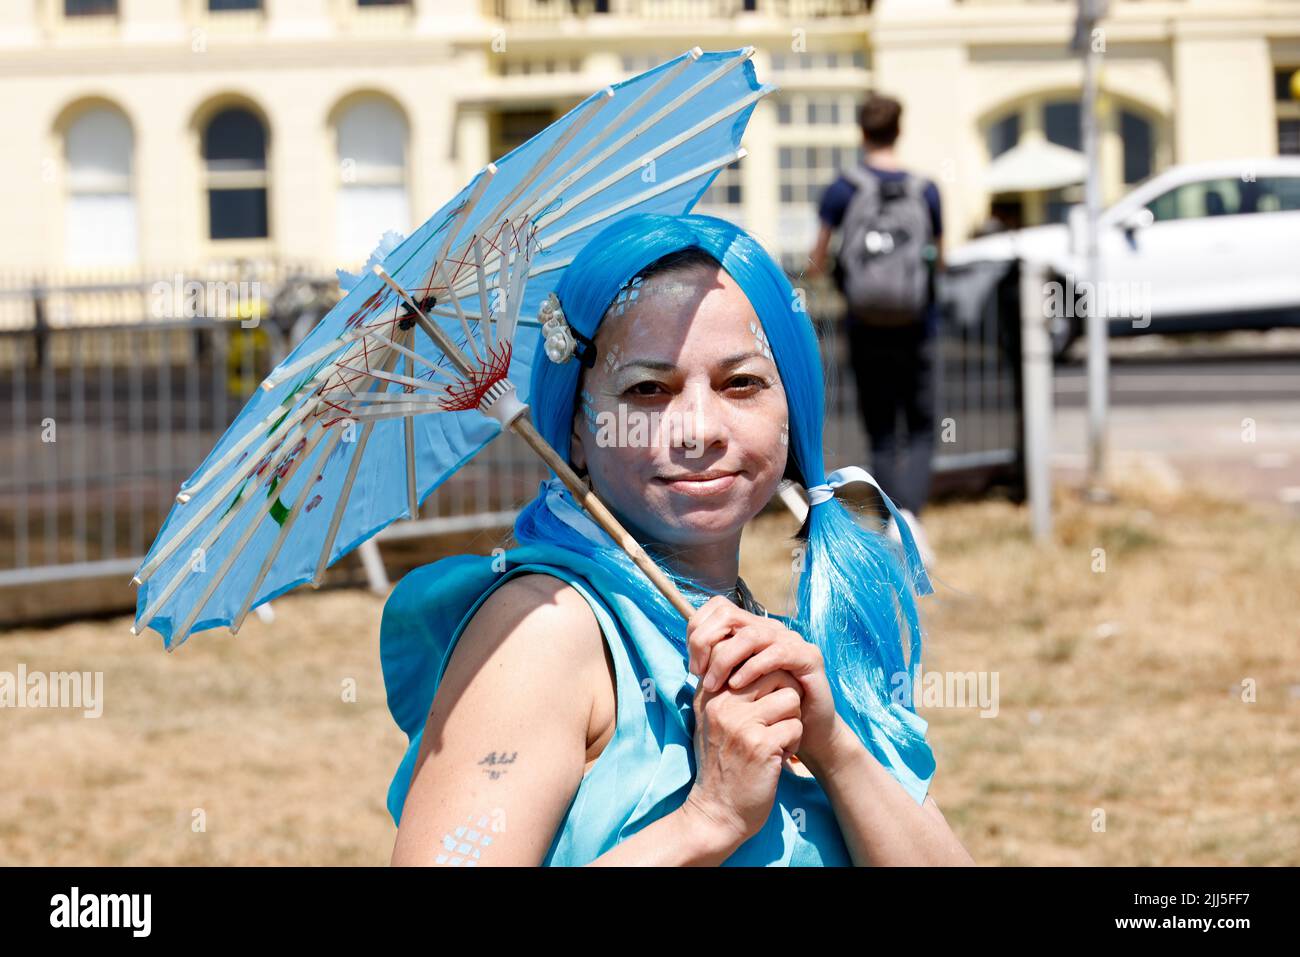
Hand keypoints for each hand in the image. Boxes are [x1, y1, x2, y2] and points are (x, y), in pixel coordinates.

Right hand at [684, 666, 803, 846]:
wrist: (716, 813)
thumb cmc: (720, 765)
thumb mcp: (710, 721)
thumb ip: (723, 689)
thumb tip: (748, 657)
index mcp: (710, 693)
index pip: (752, 660)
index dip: (770, 680)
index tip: (765, 706)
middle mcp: (722, 703)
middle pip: (776, 674)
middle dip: (784, 698)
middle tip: (774, 724)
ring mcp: (740, 723)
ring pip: (791, 698)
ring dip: (791, 722)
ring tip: (775, 742)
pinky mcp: (760, 745)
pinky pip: (796, 727)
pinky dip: (793, 745)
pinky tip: (776, 759)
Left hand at [686, 596, 840, 771]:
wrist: (806, 732)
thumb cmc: (764, 709)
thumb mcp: (733, 687)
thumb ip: (716, 668)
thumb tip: (690, 660)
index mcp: (750, 629)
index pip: (718, 609)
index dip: (698, 631)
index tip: (693, 666)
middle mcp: (769, 628)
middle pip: (729, 614)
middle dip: (706, 642)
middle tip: (698, 674)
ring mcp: (790, 640)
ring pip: (751, 634)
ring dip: (725, 659)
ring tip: (713, 684)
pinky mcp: (808, 656)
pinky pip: (778, 653)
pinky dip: (753, 668)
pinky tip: (737, 686)